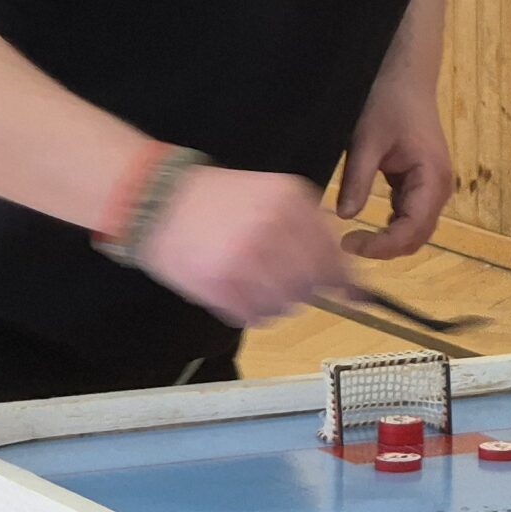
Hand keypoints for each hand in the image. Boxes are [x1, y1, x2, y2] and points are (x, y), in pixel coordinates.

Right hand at [138, 167, 351, 326]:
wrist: (156, 200)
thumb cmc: (219, 200)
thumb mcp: (273, 194)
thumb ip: (312, 230)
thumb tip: (350, 279)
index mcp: (290, 202)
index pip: (333, 257)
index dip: (344, 281)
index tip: (353, 294)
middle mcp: (273, 229)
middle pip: (312, 285)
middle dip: (304, 289)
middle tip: (281, 279)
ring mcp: (246, 260)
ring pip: (287, 305)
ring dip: (276, 301)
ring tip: (252, 279)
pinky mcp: (220, 286)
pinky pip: (257, 317)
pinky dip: (252, 311)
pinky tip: (236, 289)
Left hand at [336, 76, 452, 262]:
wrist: (405, 78)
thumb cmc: (388, 102)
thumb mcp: (366, 140)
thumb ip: (357, 179)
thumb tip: (345, 216)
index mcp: (432, 177)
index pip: (413, 229)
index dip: (383, 245)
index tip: (348, 243)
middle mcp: (440, 188)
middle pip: (418, 236)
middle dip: (386, 248)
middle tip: (347, 244)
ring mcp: (433, 188)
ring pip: (416, 231)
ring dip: (389, 241)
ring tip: (355, 239)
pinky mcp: (422, 185)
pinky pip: (411, 217)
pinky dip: (392, 228)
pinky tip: (368, 227)